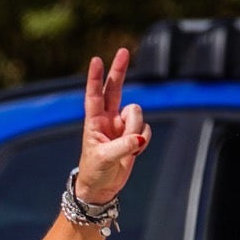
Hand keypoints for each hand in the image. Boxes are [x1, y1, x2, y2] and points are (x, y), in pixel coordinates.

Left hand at [75, 47, 150, 205]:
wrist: (102, 189)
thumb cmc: (94, 173)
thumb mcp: (105, 159)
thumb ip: (122, 146)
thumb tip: (139, 137)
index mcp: (94, 122)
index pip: (94, 95)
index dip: (96, 78)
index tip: (96, 60)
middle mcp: (108, 119)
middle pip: (115, 88)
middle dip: (119, 70)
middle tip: (123, 50)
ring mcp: (121, 126)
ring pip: (137, 113)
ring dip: (136, 129)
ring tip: (127, 148)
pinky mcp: (133, 135)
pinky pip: (146, 129)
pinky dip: (143, 140)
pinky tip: (134, 151)